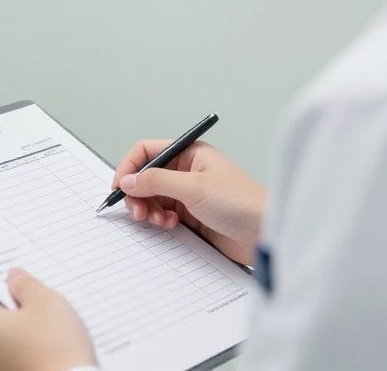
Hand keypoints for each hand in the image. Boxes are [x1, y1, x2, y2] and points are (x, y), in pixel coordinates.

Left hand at [0, 269, 96, 370]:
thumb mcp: (45, 302)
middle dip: (3, 303)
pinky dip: (20, 346)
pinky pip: (5, 354)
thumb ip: (24, 284)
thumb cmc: (55, 350)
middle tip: (30, 298)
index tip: (0, 274)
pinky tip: (44, 345)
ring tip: (43, 324)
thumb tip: (13, 278)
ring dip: (13, 326)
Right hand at [113, 140, 265, 264]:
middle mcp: (187, 171)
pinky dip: (161, 220)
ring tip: (157, 220)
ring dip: (149, 209)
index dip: (130, 167)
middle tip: (138, 211)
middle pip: (146, 176)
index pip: (147, 151)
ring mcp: (189, 193)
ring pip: (153, 197)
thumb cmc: (242, 203)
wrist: (267, 235)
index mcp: (190, 153)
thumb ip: (156, 181)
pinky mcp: (192, 215)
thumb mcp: (194, 187)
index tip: (119, 186)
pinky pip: (164, 214)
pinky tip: (171, 225)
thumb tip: (128, 180)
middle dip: (138, 193)